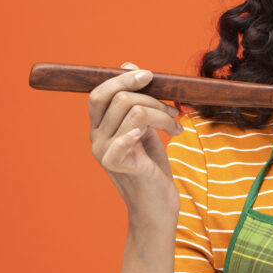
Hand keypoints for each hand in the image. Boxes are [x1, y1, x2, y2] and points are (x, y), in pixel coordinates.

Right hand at [88, 62, 182, 220]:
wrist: (158, 206)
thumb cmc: (153, 169)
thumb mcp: (147, 129)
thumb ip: (137, 102)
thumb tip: (127, 65)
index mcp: (101, 127)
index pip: (100, 93)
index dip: (123, 79)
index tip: (151, 76)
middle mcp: (97, 138)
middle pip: (118, 98)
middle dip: (151, 96)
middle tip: (173, 109)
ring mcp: (104, 151)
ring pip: (133, 111)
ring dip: (163, 114)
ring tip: (176, 127)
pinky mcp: (116, 164)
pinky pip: (127, 134)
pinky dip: (147, 129)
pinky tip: (167, 135)